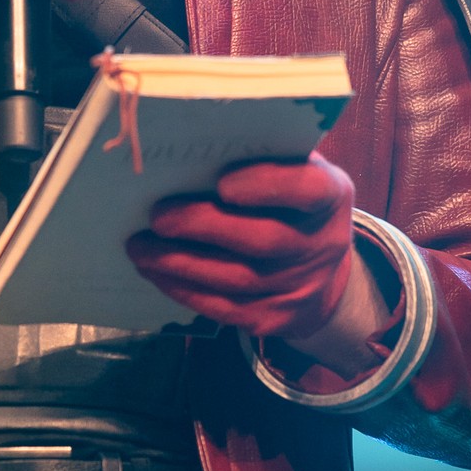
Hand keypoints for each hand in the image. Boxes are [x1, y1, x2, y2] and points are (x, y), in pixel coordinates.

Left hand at [125, 153, 354, 341]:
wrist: (321, 275)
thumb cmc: (290, 206)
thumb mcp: (295, 175)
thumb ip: (261, 161)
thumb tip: (192, 150)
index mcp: (329, 197)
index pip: (307, 189)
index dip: (267, 186)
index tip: (222, 182)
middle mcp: (322, 244)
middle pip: (263, 240)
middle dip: (204, 227)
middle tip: (158, 216)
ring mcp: (299, 288)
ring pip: (235, 279)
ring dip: (180, 263)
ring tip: (140, 247)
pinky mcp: (273, 319)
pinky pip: (223, 308)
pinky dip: (183, 289)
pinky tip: (156, 271)